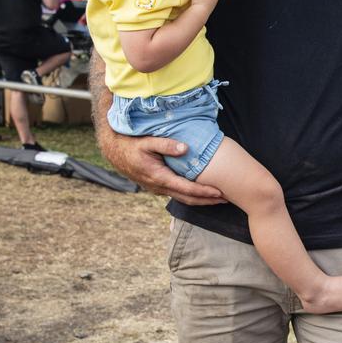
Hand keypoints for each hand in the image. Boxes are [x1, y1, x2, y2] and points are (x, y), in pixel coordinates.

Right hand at [104, 132, 225, 204]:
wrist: (114, 152)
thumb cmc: (131, 145)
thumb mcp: (147, 142)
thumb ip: (165, 144)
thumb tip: (184, 148)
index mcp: (159, 177)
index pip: (186, 188)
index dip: (204, 192)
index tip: (219, 193)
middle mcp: (159, 187)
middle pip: (188, 199)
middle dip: (207, 200)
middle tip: (226, 200)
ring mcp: (158, 189)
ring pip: (183, 199)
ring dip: (201, 200)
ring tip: (218, 199)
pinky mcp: (158, 186)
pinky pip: (177, 194)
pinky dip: (191, 195)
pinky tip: (200, 193)